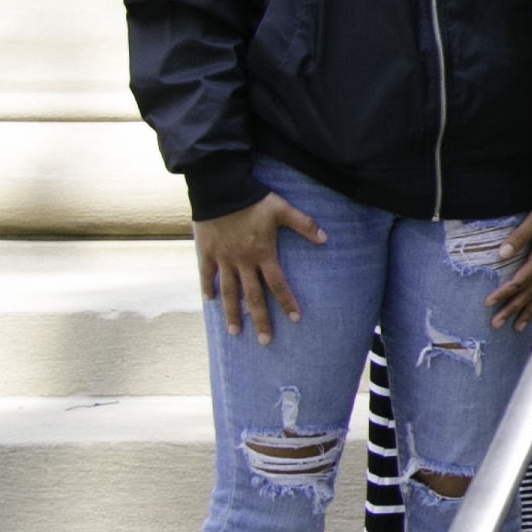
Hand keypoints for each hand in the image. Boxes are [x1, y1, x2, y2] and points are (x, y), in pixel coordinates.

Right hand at [193, 190, 325, 343]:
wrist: (221, 189)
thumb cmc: (253, 199)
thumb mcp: (282, 209)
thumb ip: (304, 224)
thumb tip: (325, 239)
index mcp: (263, 254)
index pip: (277, 284)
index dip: (287, 302)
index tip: (294, 320)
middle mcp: (242, 261)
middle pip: (253, 296)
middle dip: (259, 320)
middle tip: (264, 341)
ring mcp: (223, 259)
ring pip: (228, 292)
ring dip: (231, 313)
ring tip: (234, 332)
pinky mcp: (206, 252)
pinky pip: (206, 275)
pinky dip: (207, 288)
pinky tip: (209, 301)